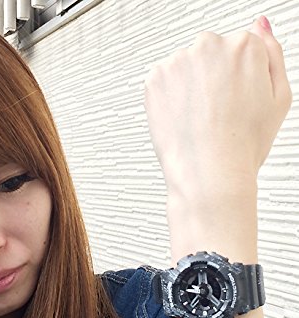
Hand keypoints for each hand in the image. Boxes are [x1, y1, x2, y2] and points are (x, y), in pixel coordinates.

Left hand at [144, 16, 291, 203]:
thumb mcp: (279, 98)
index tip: (236, 100)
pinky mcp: (155, 78)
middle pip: (210, 53)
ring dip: (189, 86)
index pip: (240, 48)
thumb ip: (272, 53)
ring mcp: (179, 61)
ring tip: (199, 119)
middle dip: (212, 77)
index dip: (239, 79)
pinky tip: (181, 118)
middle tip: (217, 112)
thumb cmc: (244, 145)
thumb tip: (259, 25)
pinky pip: (164, 80)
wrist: (209, 174)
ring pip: (185, 67)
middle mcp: (210, 45)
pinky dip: (169, 96)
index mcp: (245, 45)